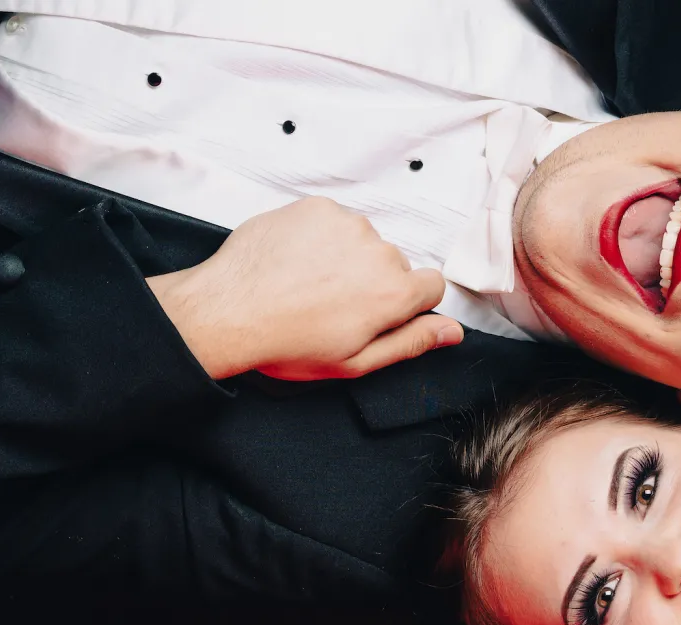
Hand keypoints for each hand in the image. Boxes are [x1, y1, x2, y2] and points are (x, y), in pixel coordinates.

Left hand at [148, 197, 462, 380]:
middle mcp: (377, 252)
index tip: (377, 312)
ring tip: (308, 283)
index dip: (407, 303)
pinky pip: (334, 221)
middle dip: (370, 281)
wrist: (228, 311)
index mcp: (393, 294)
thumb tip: (452, 330)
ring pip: (364, 241)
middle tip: (331, 304)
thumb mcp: (355, 361)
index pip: (432, 286)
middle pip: (394, 264)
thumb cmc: (285, 342)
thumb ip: (411, 342)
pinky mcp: (317, 208)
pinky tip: (296, 261)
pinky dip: (320, 237)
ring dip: (345, 257)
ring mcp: (347, 225)